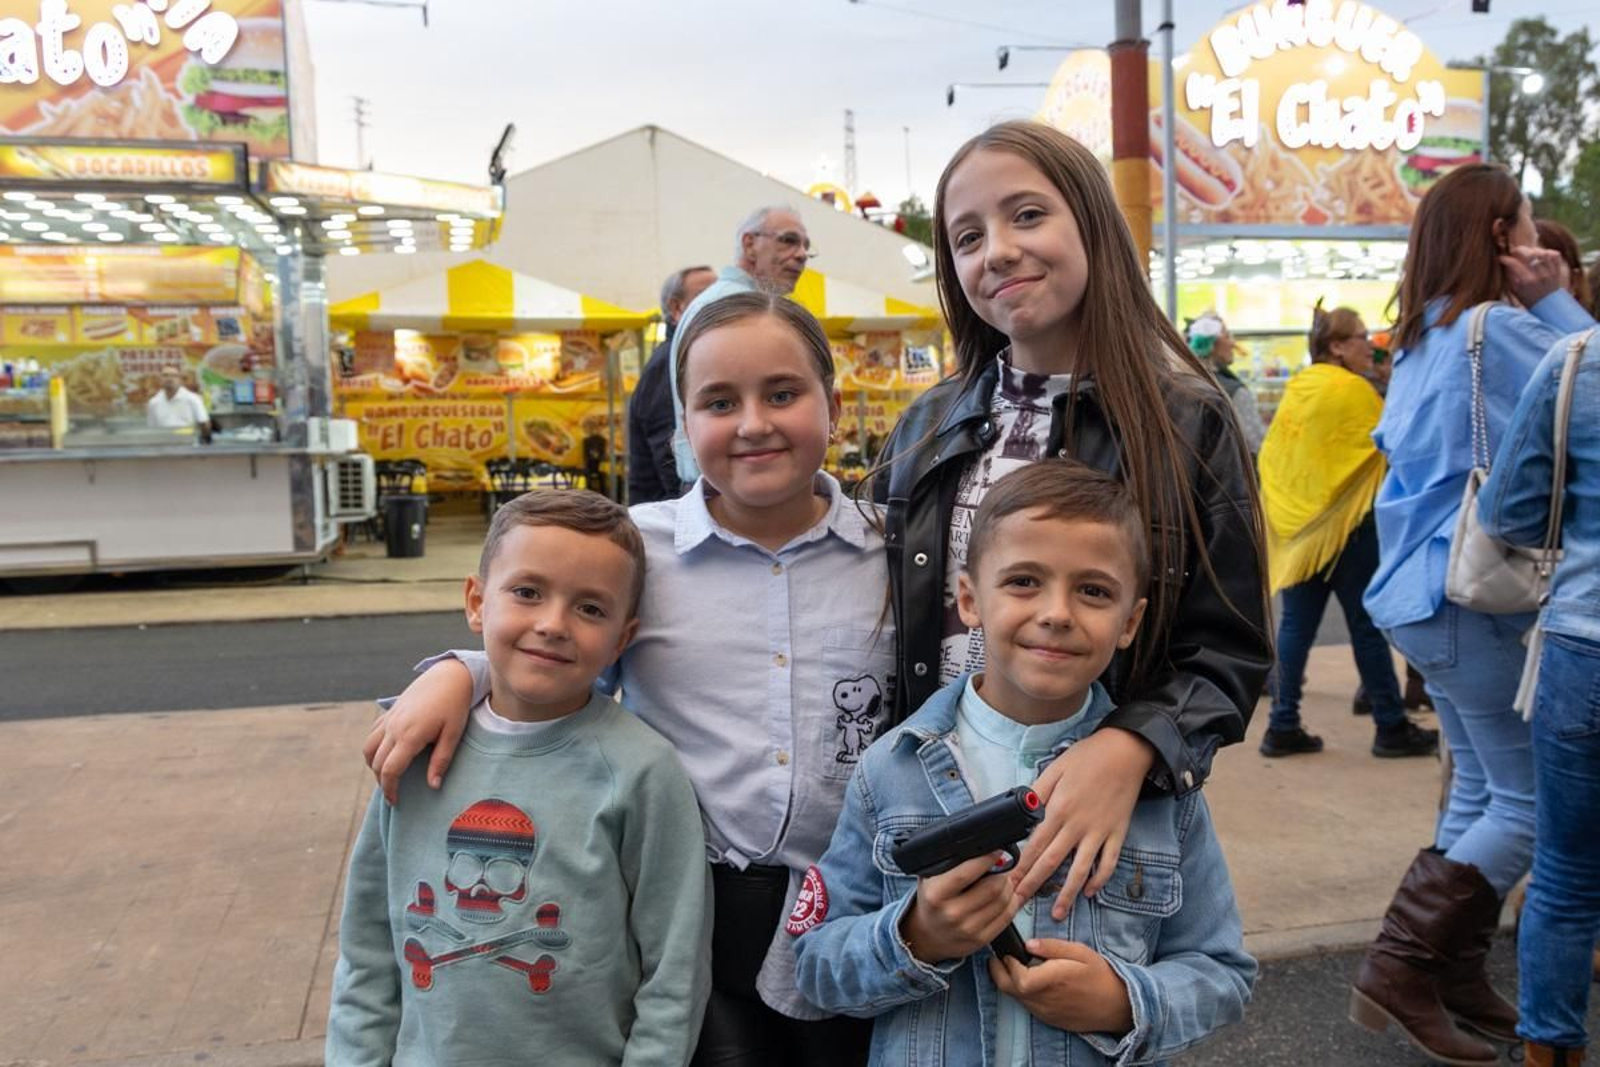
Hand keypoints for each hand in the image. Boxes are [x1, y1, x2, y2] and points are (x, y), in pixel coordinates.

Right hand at [361, 660, 474, 802]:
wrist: (450, 674)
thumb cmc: (455, 704)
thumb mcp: (453, 734)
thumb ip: (441, 761)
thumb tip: (433, 786)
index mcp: (409, 735)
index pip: (390, 770)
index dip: (389, 789)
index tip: (395, 801)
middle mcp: (394, 727)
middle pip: (376, 762)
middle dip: (382, 782)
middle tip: (393, 795)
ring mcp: (389, 718)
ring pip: (369, 748)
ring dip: (374, 765)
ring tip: (388, 776)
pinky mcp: (390, 711)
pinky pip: (373, 733)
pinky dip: (374, 748)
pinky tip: (387, 753)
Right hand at [900, 851, 1023, 964]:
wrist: (927, 935)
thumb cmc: (932, 900)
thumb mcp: (930, 878)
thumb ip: (949, 863)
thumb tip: (978, 846)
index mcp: (936, 894)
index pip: (967, 872)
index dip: (987, 859)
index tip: (996, 850)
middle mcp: (952, 913)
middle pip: (992, 887)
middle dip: (1002, 873)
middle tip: (1003, 865)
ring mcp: (968, 928)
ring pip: (1003, 901)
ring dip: (1009, 886)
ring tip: (1003, 879)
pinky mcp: (981, 939)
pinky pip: (1006, 917)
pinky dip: (1011, 902)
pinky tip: (1006, 896)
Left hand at [988, 939, 1133, 1034]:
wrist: (1118, 1005)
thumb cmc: (1100, 975)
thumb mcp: (1080, 952)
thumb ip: (1052, 947)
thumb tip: (1028, 943)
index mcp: (1051, 980)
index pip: (1016, 977)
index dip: (1007, 964)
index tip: (1007, 952)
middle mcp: (1045, 999)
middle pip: (1008, 990)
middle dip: (998, 973)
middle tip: (997, 959)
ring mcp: (1046, 1012)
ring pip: (1016, 999)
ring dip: (1010, 983)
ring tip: (1013, 967)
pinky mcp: (1050, 1019)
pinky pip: (1028, 1006)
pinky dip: (1022, 994)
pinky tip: (1030, 982)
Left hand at [1011, 728, 1153, 919]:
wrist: (1125, 752)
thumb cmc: (1088, 757)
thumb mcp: (1055, 769)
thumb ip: (1037, 793)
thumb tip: (1023, 811)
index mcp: (1058, 809)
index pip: (1034, 846)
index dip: (1020, 867)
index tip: (1009, 884)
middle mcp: (1077, 826)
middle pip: (1051, 863)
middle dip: (1033, 885)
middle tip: (1020, 904)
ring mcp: (1099, 833)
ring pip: (1080, 871)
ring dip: (1067, 894)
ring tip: (1056, 913)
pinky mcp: (1117, 834)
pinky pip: (1108, 863)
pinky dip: (1099, 880)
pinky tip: (1089, 892)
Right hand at [1500, 245, 1567, 308]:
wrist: (1548, 306)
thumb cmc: (1528, 298)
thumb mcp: (1515, 290)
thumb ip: (1509, 276)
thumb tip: (1504, 263)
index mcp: (1527, 282)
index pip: (1514, 264)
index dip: (1505, 259)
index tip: (1501, 259)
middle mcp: (1539, 275)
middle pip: (1529, 254)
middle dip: (1518, 250)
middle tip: (1514, 253)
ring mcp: (1550, 272)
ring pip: (1542, 252)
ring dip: (1532, 250)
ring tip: (1527, 254)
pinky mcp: (1557, 269)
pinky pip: (1554, 254)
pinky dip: (1547, 252)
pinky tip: (1540, 256)